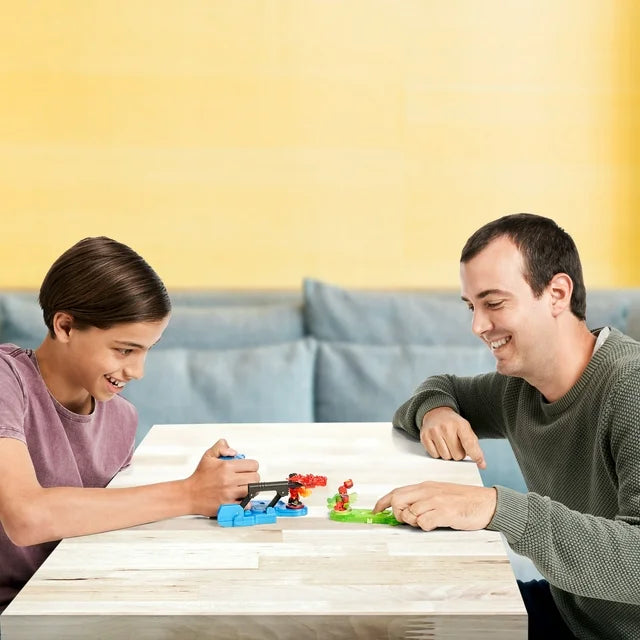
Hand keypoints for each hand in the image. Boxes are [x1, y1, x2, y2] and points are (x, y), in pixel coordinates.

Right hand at [186, 439, 259, 516]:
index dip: (252, 466)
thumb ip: (221, 447)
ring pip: (252, 490)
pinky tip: (241, 498)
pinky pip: (246, 504)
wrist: (189, 494)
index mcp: (226, 467)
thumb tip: (234, 450)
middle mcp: (228, 480)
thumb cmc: (199, 477)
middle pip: (255, 478)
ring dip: (250, 489)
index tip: (247, 468)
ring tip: (244, 487)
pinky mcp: (228, 505)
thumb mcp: (208, 456)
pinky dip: (246, 502)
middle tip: (246, 478)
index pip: (253, 465)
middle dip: (252, 477)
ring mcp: (229, 494)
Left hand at [372, 481, 496, 530]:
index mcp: (425, 486)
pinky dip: (425, 527)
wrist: (487, 503)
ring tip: (428, 522)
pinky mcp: (444, 512)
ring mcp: (436, 501)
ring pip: (410, 514)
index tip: (376, 510)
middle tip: (408, 520)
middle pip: (398, 501)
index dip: (382, 501)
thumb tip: (404, 510)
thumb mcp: (440, 494)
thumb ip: (423, 499)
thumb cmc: (464, 500)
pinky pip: (424, 523)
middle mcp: (428, 491)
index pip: (397, 491)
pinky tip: (435, 524)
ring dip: (414, 523)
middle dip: (397, 514)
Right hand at [421, 407, 485, 468]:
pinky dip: (438, 453)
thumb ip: (475, 447)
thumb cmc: (453, 424)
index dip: (475, 456)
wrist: (436, 413)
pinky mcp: (424, 436)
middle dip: (458, 454)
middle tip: (456, 446)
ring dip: (448, 454)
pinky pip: (434, 455)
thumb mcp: (466, 430)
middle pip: (457, 455)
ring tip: (447, 444)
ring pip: (445, 457)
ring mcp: (434, 431)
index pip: (469, 444)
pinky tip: (439, 444)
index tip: (479, 463)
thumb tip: (481, 464)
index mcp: (460, 424)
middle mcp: (446, 427)